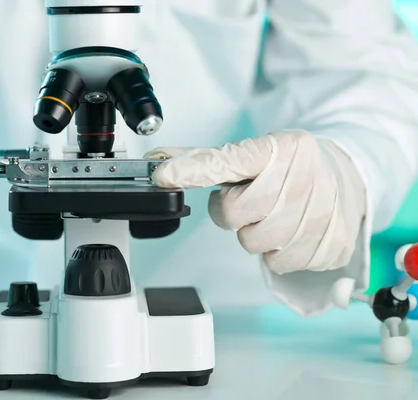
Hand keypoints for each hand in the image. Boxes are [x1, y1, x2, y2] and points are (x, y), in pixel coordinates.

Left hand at [146, 130, 365, 273]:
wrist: (346, 176)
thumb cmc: (288, 167)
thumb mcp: (252, 154)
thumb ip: (205, 160)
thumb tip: (158, 162)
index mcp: (280, 147)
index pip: (226, 161)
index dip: (190, 170)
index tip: (162, 175)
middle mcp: (304, 175)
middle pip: (233, 214)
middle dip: (234, 212)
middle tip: (252, 200)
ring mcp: (324, 210)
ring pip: (253, 243)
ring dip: (256, 233)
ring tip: (274, 215)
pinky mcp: (333, 242)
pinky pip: (279, 263)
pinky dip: (278, 252)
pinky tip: (292, 232)